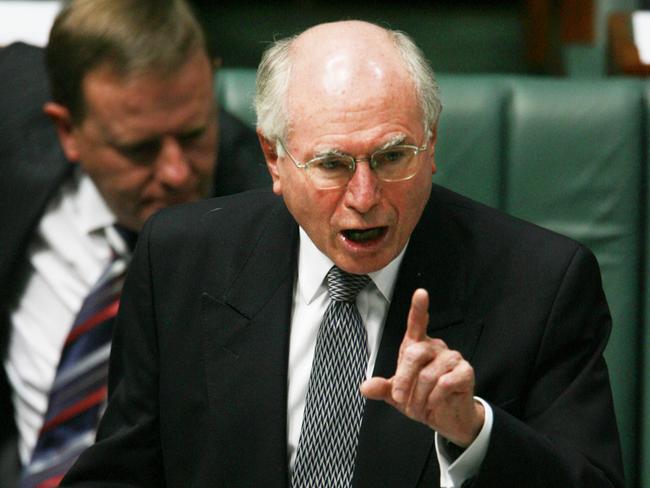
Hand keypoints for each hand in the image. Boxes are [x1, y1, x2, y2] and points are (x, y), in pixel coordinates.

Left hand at [360, 288, 483, 446]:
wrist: (446, 417)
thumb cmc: (421, 399)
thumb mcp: (396, 395)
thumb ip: (382, 388)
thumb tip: (365, 387)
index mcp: (418, 346)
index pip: (417, 323)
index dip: (418, 308)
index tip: (420, 293)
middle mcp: (436, 347)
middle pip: (414, 354)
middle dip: (403, 380)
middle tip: (399, 398)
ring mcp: (452, 357)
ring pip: (428, 375)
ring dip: (419, 397)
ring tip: (419, 408)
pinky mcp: (465, 372)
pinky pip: (444, 383)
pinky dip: (434, 400)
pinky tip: (435, 404)